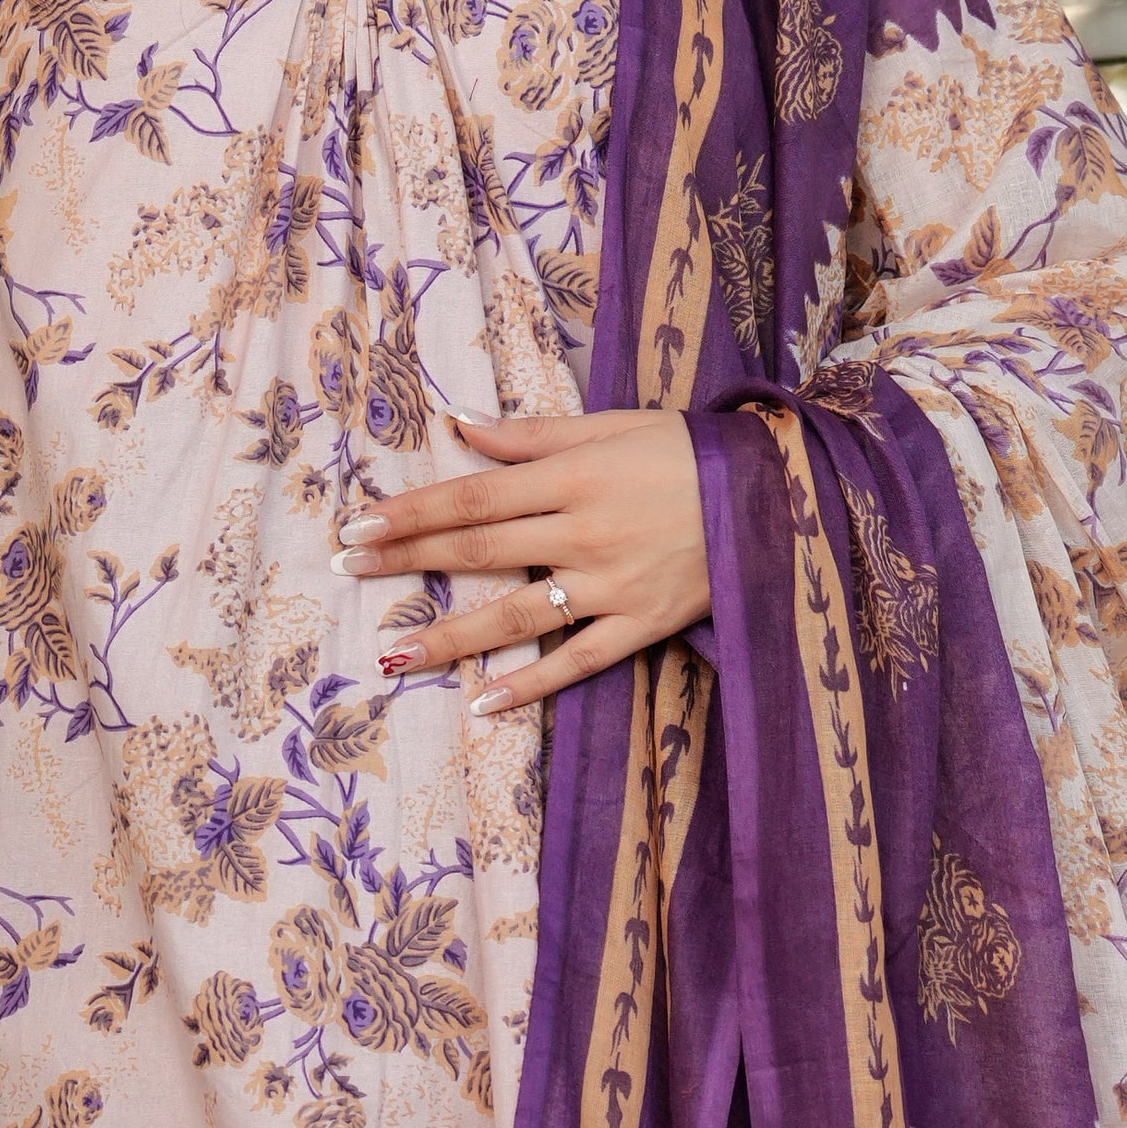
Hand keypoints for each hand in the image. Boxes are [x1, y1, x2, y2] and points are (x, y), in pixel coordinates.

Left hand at [354, 408, 711, 709]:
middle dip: (408, 562)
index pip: (473, 497)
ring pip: (516, 615)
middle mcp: (585, 530)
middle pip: (480, 550)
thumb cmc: (686, 451)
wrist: (779, 492)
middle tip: (348, 573)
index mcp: (574, 475)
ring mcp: (613, 584)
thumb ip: (531, 433)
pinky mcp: (643, 624)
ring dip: (450, 637)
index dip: (412, 513)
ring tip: (394, 656)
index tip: (358, 527)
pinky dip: (531, 685)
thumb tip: (458, 425)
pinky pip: (578, 661)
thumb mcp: (611, 425)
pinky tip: (483, 702)